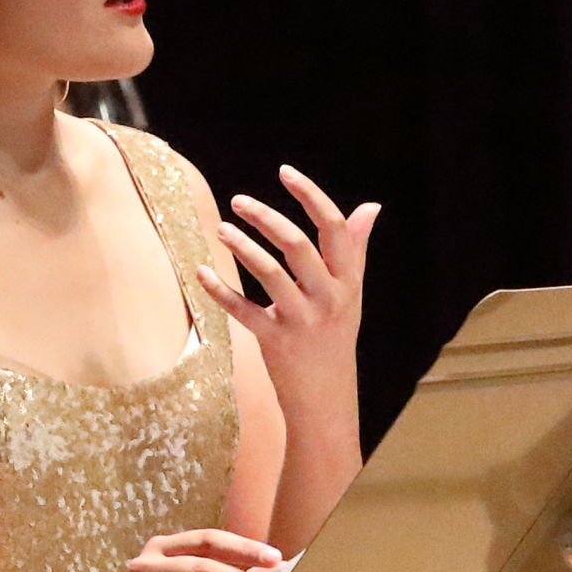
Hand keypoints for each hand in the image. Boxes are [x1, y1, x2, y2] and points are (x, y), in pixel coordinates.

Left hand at [209, 167, 377, 395]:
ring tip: (221, 229)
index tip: (285, 172)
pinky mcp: (276, 342)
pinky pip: (243, 311)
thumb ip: (355, 250)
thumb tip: (370, 208)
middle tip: (238, 201)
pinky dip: (219, 291)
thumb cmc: (335, 337)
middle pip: (298, 246)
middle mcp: (328, 299)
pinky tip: (201, 272)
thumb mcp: (351, 295)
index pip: (333, 229)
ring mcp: (302, 321)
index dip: (310, 196)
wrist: (326, 399)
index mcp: (347, 282)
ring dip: (242, 247)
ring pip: (270, 274)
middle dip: (266, 218)